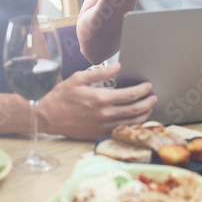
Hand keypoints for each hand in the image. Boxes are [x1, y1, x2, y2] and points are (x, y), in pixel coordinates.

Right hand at [38, 63, 155, 139]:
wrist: (47, 116)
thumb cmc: (62, 96)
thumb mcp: (79, 78)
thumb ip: (100, 73)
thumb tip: (118, 67)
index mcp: (101, 98)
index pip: (130, 95)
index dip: (143, 90)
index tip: (148, 86)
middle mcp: (104, 114)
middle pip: (135, 110)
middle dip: (148, 102)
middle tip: (153, 96)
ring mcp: (102, 126)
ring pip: (131, 122)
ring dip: (144, 115)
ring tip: (149, 107)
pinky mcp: (99, 134)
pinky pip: (121, 130)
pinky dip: (132, 125)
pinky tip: (136, 120)